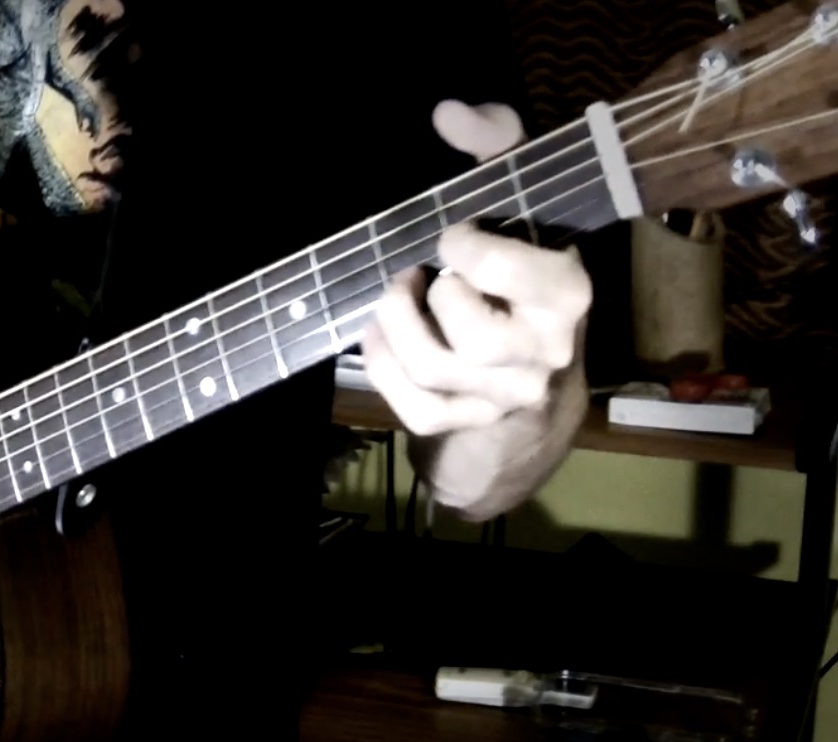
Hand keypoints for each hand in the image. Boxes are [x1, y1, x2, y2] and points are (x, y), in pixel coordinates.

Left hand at [361, 100, 591, 436]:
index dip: (465, 248)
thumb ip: (496, 144)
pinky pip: (415, 407)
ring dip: (393, 326)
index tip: (452, 237)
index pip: (511, 272)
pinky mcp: (471, 422)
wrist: (535, 364)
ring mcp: (508, 394)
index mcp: (567, 292)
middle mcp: (546, 350)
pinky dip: (383, 367)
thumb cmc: (520, 265)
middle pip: (474, 335)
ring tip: (392, 298)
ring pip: (433, 368)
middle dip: (428, 298)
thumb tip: (448, 112)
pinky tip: (380, 336)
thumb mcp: (518, 196)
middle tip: (418, 275)